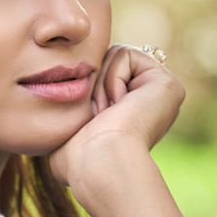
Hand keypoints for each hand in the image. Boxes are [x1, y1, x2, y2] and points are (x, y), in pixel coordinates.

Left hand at [47, 43, 185, 193]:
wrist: (97, 162)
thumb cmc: (76, 158)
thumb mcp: (65, 129)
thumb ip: (67, 108)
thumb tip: (49, 97)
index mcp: (131, 115)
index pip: (99, 77)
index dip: (85, 92)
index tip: (88, 122)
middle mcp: (150, 103)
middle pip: (107, 62)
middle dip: (94, 86)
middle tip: (97, 118)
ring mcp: (162, 93)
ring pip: (114, 55)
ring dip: (101, 86)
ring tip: (107, 115)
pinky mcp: (167, 83)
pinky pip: (124, 54)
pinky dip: (112, 78)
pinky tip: (118, 107)